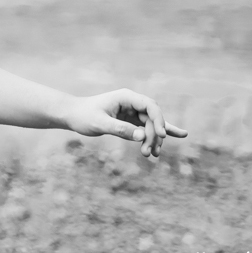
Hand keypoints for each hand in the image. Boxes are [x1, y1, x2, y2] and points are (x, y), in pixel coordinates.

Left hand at [63, 88, 187, 158]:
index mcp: (126, 97)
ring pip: (151, 125)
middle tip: (149, 153)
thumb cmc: (83, 116)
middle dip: (154, 135)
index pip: (150, 106)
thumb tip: (142, 136)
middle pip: (153, 118)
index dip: (159, 120)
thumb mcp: (100, 123)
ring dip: (154, 140)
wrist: (72, 115)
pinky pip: (148, 127)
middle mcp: (132, 102)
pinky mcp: (130, 120)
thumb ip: (120, 129)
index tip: (161, 136)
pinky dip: (158, 134)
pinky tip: (179, 135)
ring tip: (153, 155)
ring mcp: (132, 111)